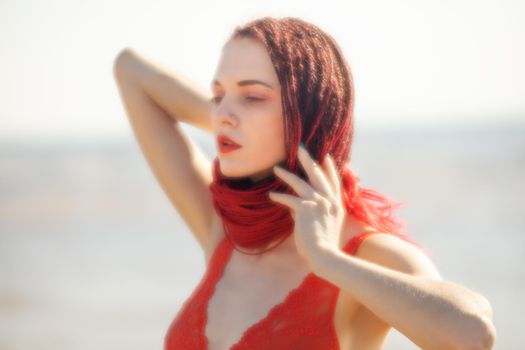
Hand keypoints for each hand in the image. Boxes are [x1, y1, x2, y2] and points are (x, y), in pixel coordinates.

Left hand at [269, 145, 344, 267]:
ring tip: (276, 168)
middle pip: (317, 174)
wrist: (324, 255)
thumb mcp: (324, 225)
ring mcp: (318, 203)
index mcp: (336, 204)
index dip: (329, 168)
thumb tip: (293, 207)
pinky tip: (271, 195)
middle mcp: (329, 201)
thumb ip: (311, 212)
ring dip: (287, 175)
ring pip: (301, 182)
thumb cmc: (323, 244)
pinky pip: (289, 198)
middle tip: (299, 148)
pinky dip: (279, 197)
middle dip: (307, 159)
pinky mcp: (305, 209)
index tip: (325, 156)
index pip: (333, 181)